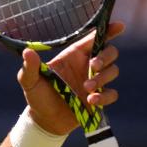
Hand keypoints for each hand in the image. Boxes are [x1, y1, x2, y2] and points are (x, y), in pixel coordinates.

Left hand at [17, 21, 123, 135]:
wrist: (44, 120)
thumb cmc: (37, 95)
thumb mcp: (29, 81)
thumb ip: (30, 67)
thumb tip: (27, 52)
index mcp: (73, 55)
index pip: (94, 38)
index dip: (108, 30)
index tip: (119, 26)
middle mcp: (87, 66)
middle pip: (110, 52)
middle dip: (106, 56)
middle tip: (93, 66)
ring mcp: (96, 82)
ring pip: (113, 71)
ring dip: (103, 78)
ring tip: (86, 88)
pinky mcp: (100, 98)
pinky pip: (112, 93)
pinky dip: (105, 96)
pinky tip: (91, 100)